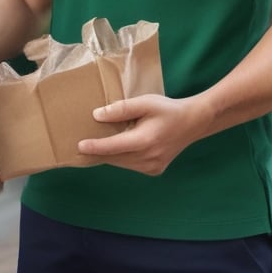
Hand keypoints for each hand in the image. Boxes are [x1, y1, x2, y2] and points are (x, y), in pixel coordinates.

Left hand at [77, 94, 204, 175]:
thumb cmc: (166, 109)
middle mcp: (149, 158)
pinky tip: (120, 146)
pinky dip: (122, 157)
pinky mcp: (154, 170)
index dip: (95, 147)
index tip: (79, 147)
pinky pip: (130, 164)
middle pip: (115, 156)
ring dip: (110, 154)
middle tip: (82, 143)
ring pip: (121, 162)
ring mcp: (152, 167)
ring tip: (98, 142)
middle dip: (98, 151)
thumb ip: (121, 109)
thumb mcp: (144, 102)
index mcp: (145, 140)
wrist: (192, 122)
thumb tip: (97, 115)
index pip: (113, 147)